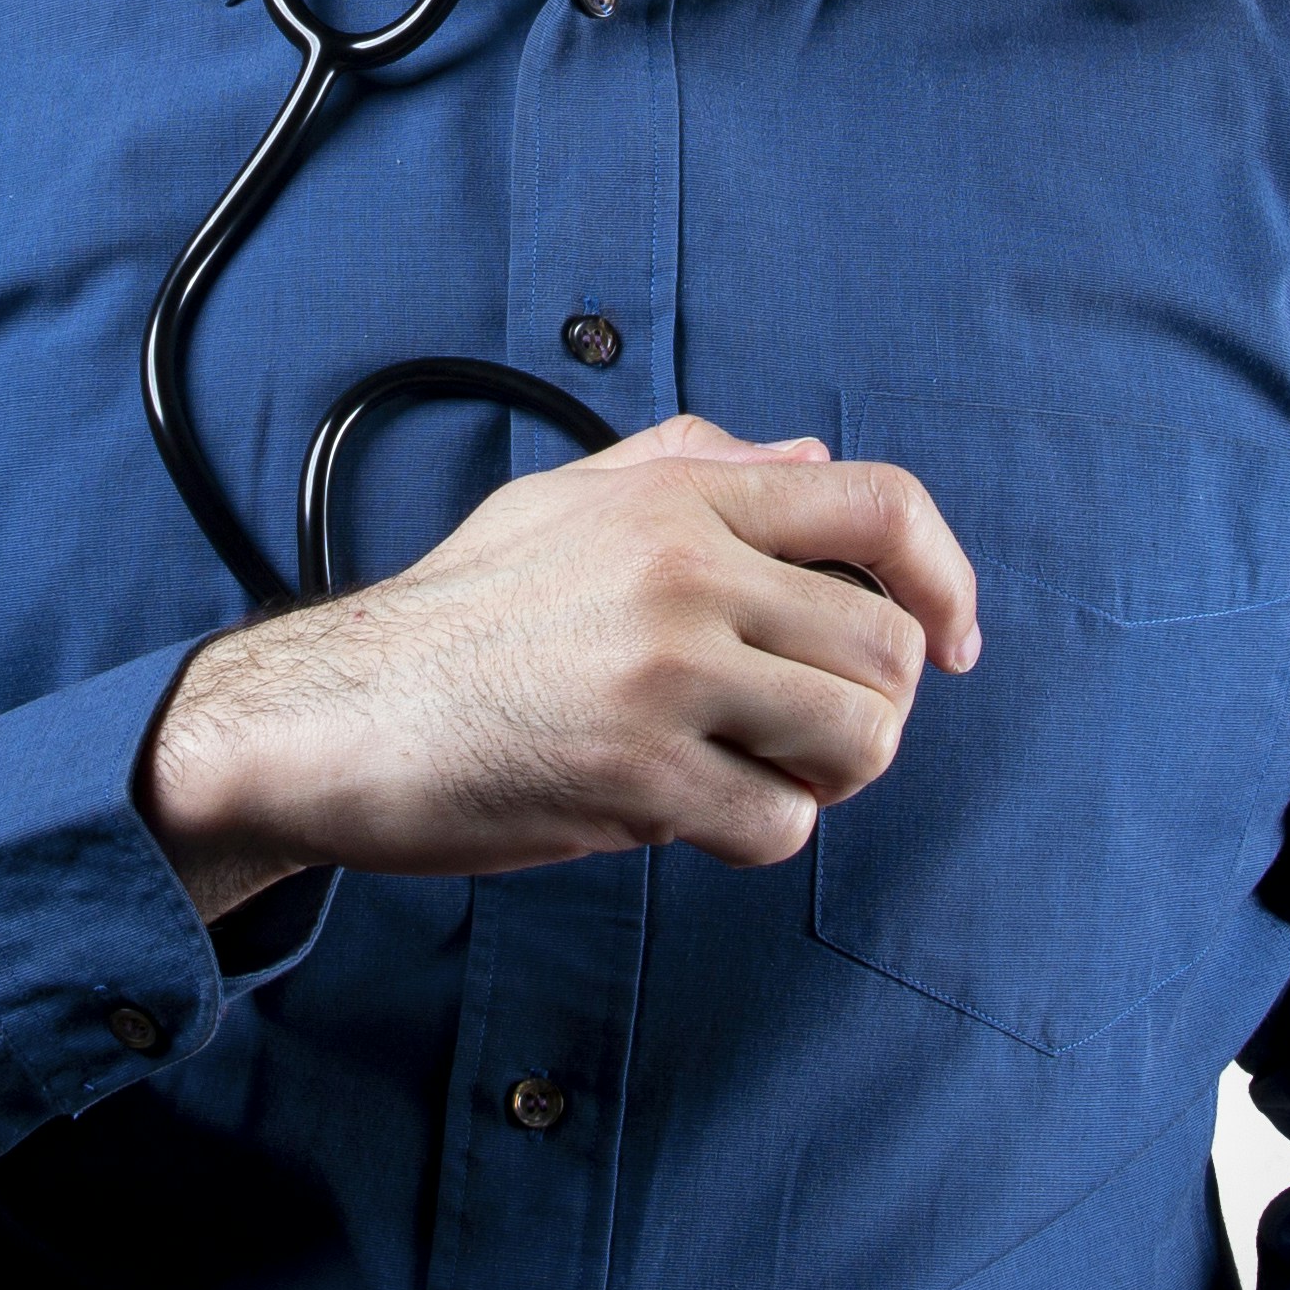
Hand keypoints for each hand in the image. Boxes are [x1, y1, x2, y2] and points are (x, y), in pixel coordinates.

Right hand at [136, 415, 983, 924]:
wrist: (335, 718)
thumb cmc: (452, 616)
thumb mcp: (563, 500)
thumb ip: (692, 464)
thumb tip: (809, 454)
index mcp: (677, 495)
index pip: (879, 505)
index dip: (946, 577)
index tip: (954, 640)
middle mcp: (683, 571)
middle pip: (888, 647)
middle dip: (872, 707)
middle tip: (803, 731)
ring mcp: (663, 674)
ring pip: (859, 738)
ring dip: (826, 776)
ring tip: (752, 770)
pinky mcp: (637, 777)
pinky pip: (780, 823)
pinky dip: (755, 834)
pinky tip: (686, 815)